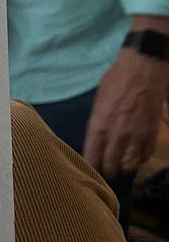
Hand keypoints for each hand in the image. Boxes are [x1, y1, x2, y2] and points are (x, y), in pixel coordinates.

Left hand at [84, 48, 168, 178]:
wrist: (143, 69)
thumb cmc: (116, 81)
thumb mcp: (98, 102)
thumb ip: (97, 124)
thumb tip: (95, 141)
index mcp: (98, 126)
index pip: (91, 158)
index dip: (91, 168)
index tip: (90, 171)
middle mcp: (116, 135)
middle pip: (111, 165)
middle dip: (107, 171)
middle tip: (107, 171)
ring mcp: (136, 135)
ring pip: (129, 164)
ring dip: (124, 167)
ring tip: (121, 166)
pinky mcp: (151, 133)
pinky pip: (145, 155)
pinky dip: (140, 159)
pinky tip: (137, 156)